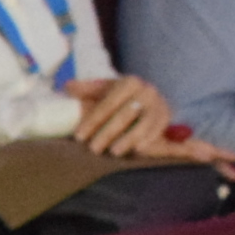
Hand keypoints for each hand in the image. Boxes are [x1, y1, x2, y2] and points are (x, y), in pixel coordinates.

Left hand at [67, 74, 204, 155]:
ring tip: (114, 152)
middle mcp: (147, 90)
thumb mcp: (103, 90)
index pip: (108, 103)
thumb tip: (67, 87)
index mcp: (130, 82)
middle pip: (125, 114)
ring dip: (129, 139)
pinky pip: (158, 130)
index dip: (92, 120)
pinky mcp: (167, 118)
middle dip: (107, 132)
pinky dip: (149, 140)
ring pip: (143, 123)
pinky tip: (138, 150)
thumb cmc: (119, 98)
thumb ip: (86, 89)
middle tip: (93, 148)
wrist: (146, 101)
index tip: (79, 136)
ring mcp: (159, 104)